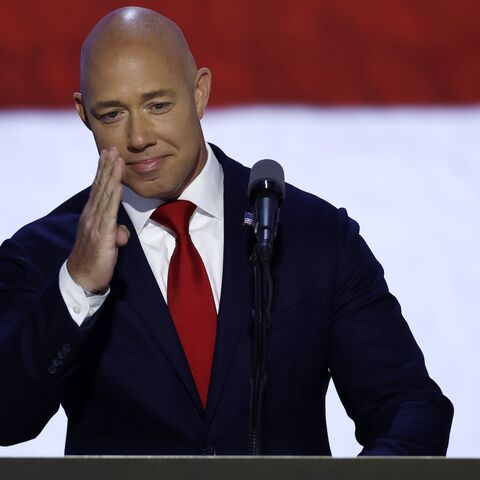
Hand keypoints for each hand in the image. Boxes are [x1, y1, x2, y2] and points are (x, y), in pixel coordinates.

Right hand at [67, 147, 129, 292]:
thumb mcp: (107, 243)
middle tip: (112, 148)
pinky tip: (118, 185)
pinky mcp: (102, 235)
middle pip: (101, 187)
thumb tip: (123, 233)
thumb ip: (115, 233)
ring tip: (116, 159)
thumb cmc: (96, 259)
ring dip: (112, 176)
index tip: (108, 155)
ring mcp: (96, 224)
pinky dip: (114, 198)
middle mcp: (92, 216)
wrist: (83, 278)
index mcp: (92, 216)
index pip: (99, 189)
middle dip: (107, 167)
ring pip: (105, 195)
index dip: (103, 171)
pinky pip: (109, 213)